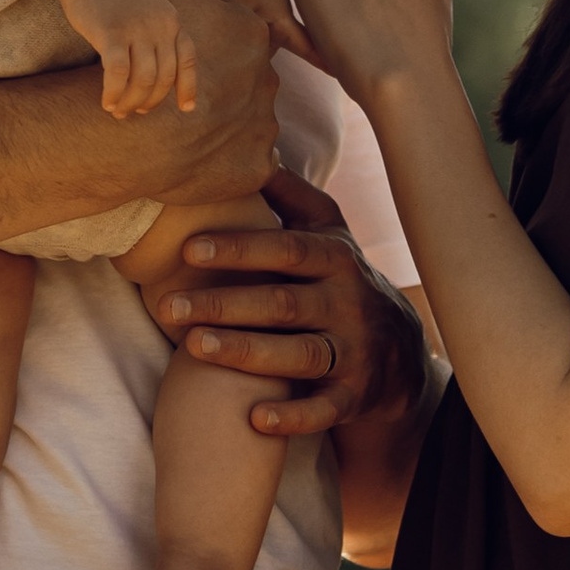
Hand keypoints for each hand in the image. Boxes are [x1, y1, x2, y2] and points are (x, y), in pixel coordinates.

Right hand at [63, 0, 198, 119]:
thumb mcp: (148, 13)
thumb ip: (157, 38)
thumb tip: (155, 81)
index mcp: (172, 21)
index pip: (187, 60)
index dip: (188, 87)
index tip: (186, 109)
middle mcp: (160, 25)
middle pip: (163, 76)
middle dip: (150, 101)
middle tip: (135, 111)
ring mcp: (137, 28)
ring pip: (143, 80)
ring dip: (131, 102)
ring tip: (119, 110)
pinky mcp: (111, 33)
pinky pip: (118, 74)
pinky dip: (114, 93)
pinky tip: (107, 102)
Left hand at [145, 168, 428, 439]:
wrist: (400, 349)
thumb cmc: (341, 280)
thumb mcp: (329, 234)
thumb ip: (293, 197)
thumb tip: (256, 148)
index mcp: (336, 259)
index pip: (286, 249)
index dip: (240, 248)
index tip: (189, 248)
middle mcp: (347, 303)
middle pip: (283, 303)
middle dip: (225, 304)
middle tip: (170, 307)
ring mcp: (354, 352)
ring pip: (299, 355)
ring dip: (246, 353)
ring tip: (193, 348)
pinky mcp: (354, 396)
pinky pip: (324, 411)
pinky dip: (293, 417)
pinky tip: (253, 420)